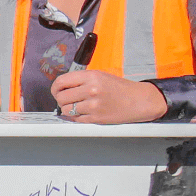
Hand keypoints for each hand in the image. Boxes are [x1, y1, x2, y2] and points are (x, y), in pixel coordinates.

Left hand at [51, 70, 165, 123]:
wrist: (140, 101)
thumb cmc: (120, 88)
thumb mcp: (100, 76)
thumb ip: (81, 80)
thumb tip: (61, 87)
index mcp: (91, 76)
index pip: (61, 82)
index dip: (55, 88)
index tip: (57, 91)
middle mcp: (91, 90)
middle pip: (61, 97)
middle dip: (61, 100)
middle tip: (67, 100)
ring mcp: (94, 105)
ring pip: (66, 110)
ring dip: (69, 109)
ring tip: (78, 106)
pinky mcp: (96, 118)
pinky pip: (76, 119)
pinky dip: (77, 117)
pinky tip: (85, 112)